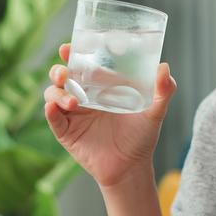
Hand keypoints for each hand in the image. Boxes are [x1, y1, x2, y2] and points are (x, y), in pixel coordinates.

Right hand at [42, 43, 177, 188]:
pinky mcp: (66, 133)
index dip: (73, 54)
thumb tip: (164, 67)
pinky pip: (54, 119)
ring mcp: (73, 115)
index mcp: (99, 87)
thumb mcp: (154, 112)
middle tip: (65, 72)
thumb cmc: (141, 137)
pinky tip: (53, 109)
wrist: (131, 168)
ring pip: (53, 95)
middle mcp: (83, 97)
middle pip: (61, 77)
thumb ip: (163, 91)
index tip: (69, 47)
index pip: (82, 64)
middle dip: (58, 70)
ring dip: (57, 94)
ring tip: (73, 102)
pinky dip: (50, 112)